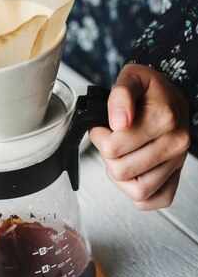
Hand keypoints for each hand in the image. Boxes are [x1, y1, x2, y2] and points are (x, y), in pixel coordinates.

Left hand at [90, 63, 190, 209]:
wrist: (171, 94)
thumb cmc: (150, 87)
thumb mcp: (131, 76)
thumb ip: (121, 94)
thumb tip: (118, 122)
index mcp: (163, 118)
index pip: (114, 147)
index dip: (99, 136)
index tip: (101, 126)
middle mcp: (175, 143)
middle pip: (122, 170)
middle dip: (107, 155)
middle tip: (110, 139)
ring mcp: (177, 162)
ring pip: (138, 191)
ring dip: (120, 175)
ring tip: (120, 155)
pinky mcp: (176, 175)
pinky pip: (155, 200)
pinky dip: (138, 192)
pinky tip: (131, 171)